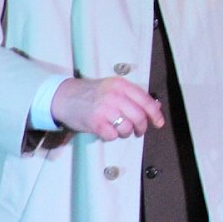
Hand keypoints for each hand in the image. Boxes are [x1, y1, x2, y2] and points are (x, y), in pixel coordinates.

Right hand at [50, 77, 164, 140]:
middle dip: (142, 127)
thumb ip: (132, 96)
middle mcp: (114, 96)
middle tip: (138, 131)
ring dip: (126, 133)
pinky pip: (113, 135)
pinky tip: (106, 130)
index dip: (155, 114)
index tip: (159, 122)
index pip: (146, 100)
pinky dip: (112, 136)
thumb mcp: (112, 88)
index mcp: (121, 85)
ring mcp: (105, 109)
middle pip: (139, 116)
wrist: (63, 97)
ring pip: (128, 128)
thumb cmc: (90, 94)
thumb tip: (155, 106)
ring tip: (119, 129)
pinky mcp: (95, 122)